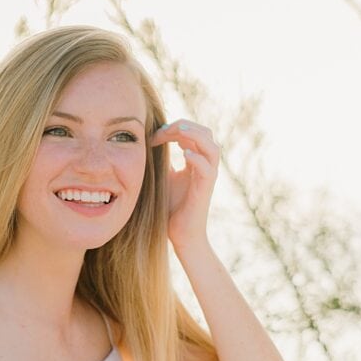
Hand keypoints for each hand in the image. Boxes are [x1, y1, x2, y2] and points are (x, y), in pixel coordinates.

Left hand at [148, 119, 219, 250]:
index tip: (153, 135)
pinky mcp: (206, 189)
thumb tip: (148, 142)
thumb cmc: (171, 208)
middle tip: (163, 130)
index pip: (192, 133)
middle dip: (184, 126)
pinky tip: (183, 154)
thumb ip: (162, 160)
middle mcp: (205, 166)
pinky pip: (207, 168)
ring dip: (195, 135)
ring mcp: (208, 177)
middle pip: (205, 133)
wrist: (180, 234)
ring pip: (211, 147)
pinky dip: (197, 158)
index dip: (174, 128)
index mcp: (196, 161)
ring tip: (178, 131)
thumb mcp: (163, 177)